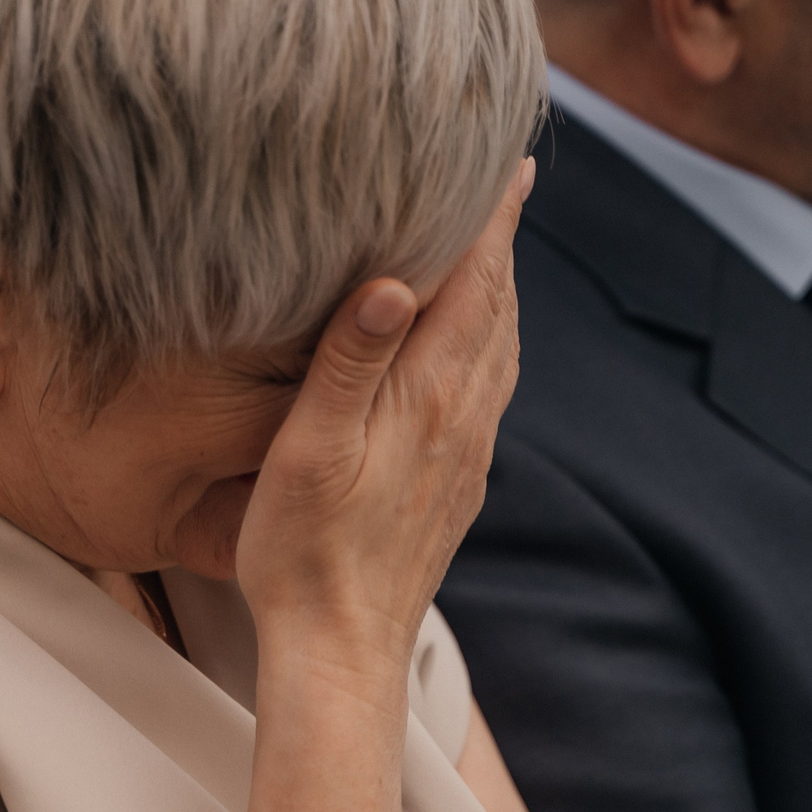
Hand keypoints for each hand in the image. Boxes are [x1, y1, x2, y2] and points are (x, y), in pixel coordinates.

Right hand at [231, 158, 533, 660]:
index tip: (507, 161)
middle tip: (504, 182)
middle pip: (499, 309)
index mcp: (428, 398)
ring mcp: (467, 456)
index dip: (490, 219)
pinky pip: (490, 394)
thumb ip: (351, 360)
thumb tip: (396, 279)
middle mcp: (462, 420)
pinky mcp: (458, 487)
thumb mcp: (309, 449)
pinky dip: (492, 347)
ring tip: (494, 250)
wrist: (339, 650)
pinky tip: (474, 350)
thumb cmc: (304, 553)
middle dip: (502, 243)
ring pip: (501, 352)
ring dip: (502, 294)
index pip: (474, 284)